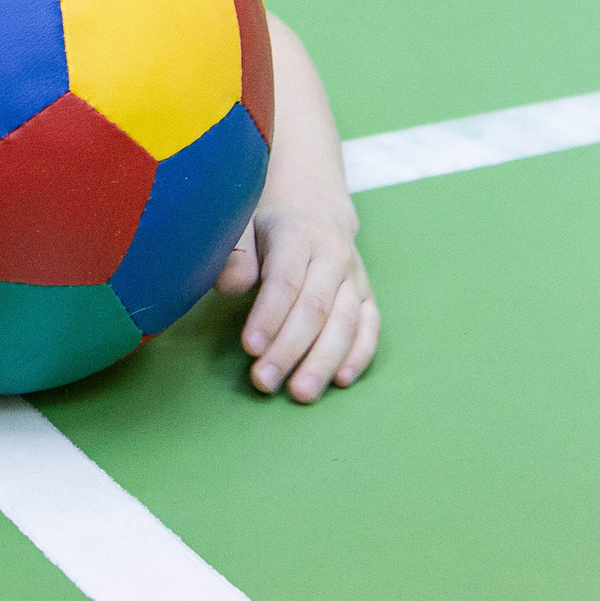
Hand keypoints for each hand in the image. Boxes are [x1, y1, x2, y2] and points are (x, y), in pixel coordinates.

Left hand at [215, 205, 379, 401]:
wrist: (313, 207)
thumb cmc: (268, 226)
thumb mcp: (242, 225)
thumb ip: (234, 254)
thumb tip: (229, 287)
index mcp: (297, 235)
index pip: (285, 280)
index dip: (269, 316)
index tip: (250, 347)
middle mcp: (332, 255)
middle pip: (315, 308)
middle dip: (290, 349)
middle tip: (264, 381)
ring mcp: (354, 277)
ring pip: (345, 323)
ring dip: (323, 361)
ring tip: (301, 393)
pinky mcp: (368, 296)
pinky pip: (370, 327)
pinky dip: (359, 356)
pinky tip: (340, 380)